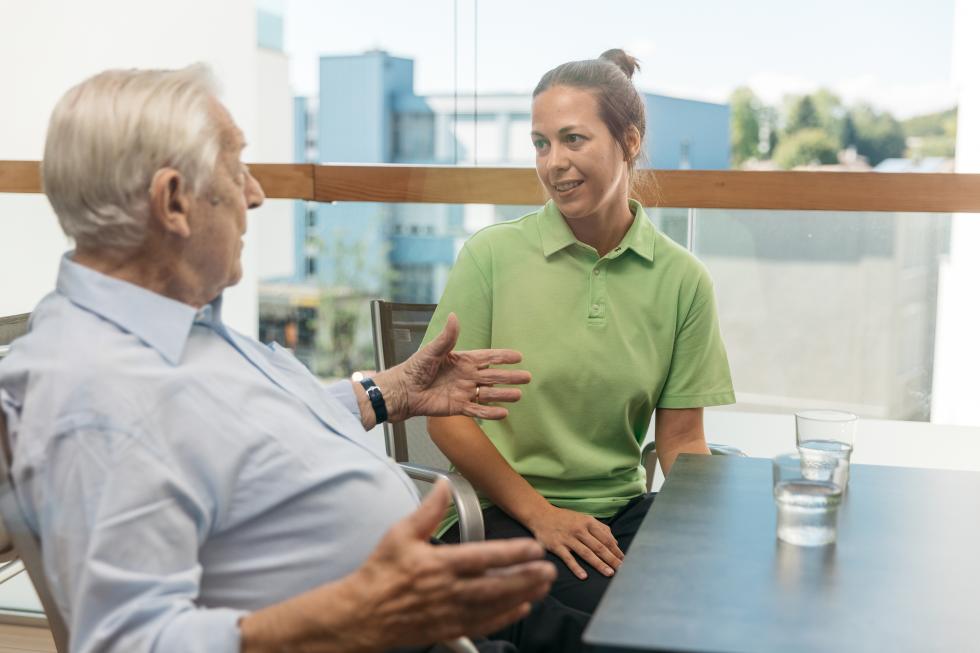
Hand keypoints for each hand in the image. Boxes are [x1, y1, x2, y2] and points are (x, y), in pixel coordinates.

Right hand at [350, 480, 555, 649]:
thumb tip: (443, 485)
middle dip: (526, 577)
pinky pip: (483, 624)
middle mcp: (448, 591)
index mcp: (438, 565)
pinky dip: (504, 617)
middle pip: (496, 585)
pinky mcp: (449, 628)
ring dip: (522, 595)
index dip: (511, 553)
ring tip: (542, 586)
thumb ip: (427, 510)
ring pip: (494, 605)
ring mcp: (450, 613)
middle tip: (549, 570)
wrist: (362, 613)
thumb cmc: (380, 574)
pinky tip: (520, 608)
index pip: (483, 558)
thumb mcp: (400, 534)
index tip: (533, 548)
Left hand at [379, 313, 532, 421]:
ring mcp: (463, 392)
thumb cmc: (414, 368)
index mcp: (462, 360)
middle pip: (494, 376)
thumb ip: (447, 337)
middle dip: (510, 376)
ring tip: (519, 395)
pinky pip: (477, 410)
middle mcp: (466, 376)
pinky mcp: (457, 407)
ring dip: (504, 395)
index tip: (519, 356)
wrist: (402, 391)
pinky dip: (490, 413)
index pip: (488, 357)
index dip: (503, 356)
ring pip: (489, 394)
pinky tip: (504, 413)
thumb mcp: (432, 350)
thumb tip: (454, 316)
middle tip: (528, 377)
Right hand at [525, 505, 624, 580]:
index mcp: (588, 522)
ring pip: (586, 553)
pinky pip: (568, 558)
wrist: (540, 515)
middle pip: (599, 547)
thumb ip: (600, 528)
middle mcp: (579, 530)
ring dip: (599, 564)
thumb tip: (615, 542)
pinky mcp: (556, 546)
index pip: (606, 538)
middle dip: (612, 559)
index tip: (625, 560)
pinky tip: (584, 576)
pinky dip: (576, 567)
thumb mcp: (584, 518)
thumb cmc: (565, 518)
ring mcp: (568, 538)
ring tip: (609, 573)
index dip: (616, 550)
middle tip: (623, 570)